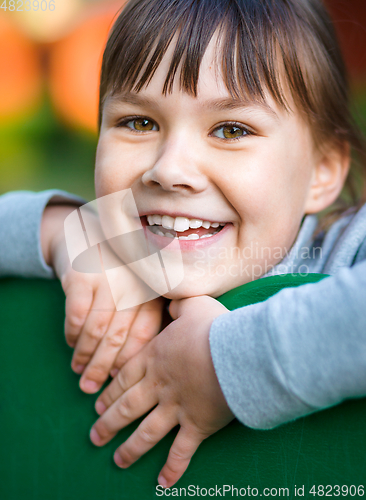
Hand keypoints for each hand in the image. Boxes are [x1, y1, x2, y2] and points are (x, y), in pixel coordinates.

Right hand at [41, 204, 164, 392]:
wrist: (86, 228)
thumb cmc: (118, 267)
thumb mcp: (138, 283)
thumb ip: (142, 313)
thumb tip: (133, 364)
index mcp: (152, 289)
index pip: (146, 333)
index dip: (131, 360)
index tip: (120, 379)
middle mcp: (134, 284)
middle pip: (120, 336)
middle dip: (105, 367)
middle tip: (93, 388)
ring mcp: (109, 279)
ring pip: (98, 330)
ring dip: (86, 356)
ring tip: (79, 371)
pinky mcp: (83, 275)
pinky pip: (77, 316)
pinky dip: (73, 334)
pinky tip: (71, 343)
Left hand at [90, 295, 233, 487]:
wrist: (236, 354)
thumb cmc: (214, 328)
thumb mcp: (193, 304)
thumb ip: (178, 303)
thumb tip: (171, 298)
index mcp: (155, 358)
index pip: (125, 378)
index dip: (109, 393)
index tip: (96, 405)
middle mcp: (160, 386)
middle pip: (128, 407)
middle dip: (109, 423)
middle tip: (95, 436)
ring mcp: (177, 408)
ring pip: (146, 432)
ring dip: (130, 448)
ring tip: (117, 460)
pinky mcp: (198, 426)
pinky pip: (181, 451)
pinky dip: (172, 468)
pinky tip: (162, 483)